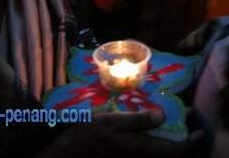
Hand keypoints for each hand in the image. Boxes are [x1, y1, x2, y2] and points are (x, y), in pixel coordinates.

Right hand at [37, 109, 206, 157]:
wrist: (71, 153)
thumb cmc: (89, 135)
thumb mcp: (111, 122)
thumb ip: (137, 121)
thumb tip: (163, 116)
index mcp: (141, 150)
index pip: (176, 153)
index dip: (191, 142)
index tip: (199, 127)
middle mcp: (143, 157)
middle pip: (172, 152)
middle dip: (184, 135)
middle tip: (187, 115)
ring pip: (162, 150)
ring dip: (172, 134)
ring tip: (174, 115)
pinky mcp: (130, 154)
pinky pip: (152, 149)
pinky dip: (159, 136)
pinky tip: (154, 121)